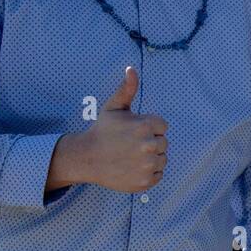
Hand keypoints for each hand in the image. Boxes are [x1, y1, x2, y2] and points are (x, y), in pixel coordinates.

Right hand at [47, 67, 167, 192]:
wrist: (86, 158)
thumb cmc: (102, 131)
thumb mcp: (113, 107)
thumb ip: (127, 88)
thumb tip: (131, 69)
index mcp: (145, 125)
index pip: (163, 126)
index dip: (149, 128)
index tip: (133, 131)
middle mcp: (149, 146)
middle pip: (164, 143)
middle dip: (150, 142)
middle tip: (130, 145)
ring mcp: (147, 165)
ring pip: (162, 159)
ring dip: (151, 158)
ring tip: (130, 156)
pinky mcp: (145, 182)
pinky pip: (158, 174)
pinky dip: (148, 172)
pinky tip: (132, 167)